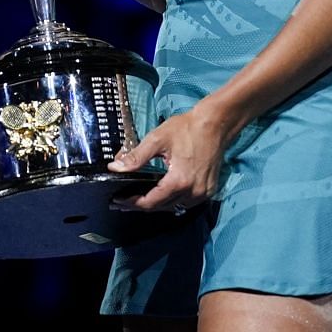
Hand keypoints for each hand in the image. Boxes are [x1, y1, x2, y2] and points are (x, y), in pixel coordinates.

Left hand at [110, 105, 236, 212]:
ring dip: (157, 204)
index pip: (150, 202)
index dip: (132, 203)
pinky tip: (162, 193)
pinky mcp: (209, 189)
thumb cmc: (187, 129)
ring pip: (174, 206)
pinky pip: (187, 202)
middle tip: (124, 201)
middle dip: (141, 205)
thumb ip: (135, 157)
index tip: (118, 201)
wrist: (215, 124)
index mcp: (179, 181)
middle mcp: (193, 191)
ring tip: (140, 198)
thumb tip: (115, 168)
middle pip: (161, 207)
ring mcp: (203, 192)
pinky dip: (173, 200)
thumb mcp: (156, 140)